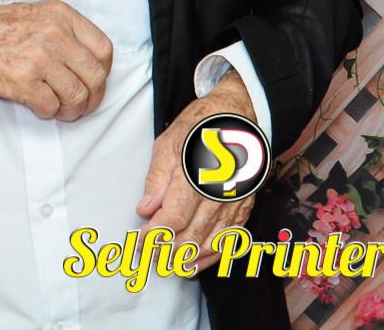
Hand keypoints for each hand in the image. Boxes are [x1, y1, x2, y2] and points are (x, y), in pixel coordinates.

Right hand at [0, 0, 112, 120]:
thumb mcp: (34, 14)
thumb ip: (63, 31)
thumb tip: (88, 62)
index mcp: (60, 14)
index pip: (104, 49)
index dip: (103, 72)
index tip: (93, 82)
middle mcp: (53, 33)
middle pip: (95, 76)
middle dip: (92, 98)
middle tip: (81, 105)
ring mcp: (38, 57)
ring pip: (76, 96)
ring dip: (71, 110)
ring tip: (60, 109)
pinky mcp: (21, 81)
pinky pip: (51, 107)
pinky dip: (48, 112)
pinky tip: (39, 106)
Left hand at [137, 71, 258, 269]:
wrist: (238, 119)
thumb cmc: (199, 128)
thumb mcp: (167, 144)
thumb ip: (157, 180)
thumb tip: (145, 209)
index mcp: (196, 175)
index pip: (174, 218)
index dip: (155, 236)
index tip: (139, 242)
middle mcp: (219, 193)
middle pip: (192, 235)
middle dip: (167, 251)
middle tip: (148, 257)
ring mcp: (235, 203)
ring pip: (212, 242)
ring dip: (188, 258)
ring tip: (167, 265)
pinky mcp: (244, 208)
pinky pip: (230, 239)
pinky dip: (212, 255)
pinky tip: (195, 262)